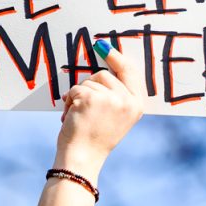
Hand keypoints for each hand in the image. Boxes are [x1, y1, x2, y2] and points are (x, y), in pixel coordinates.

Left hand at [54, 45, 144, 177]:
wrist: (82, 158)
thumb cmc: (94, 140)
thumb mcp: (115, 117)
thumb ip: (116, 96)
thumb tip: (103, 70)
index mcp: (136, 105)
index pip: (130, 72)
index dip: (116, 57)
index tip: (103, 46)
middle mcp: (127, 101)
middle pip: (105, 74)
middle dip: (90, 86)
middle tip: (84, 106)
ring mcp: (111, 99)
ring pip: (89, 81)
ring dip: (78, 96)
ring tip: (79, 116)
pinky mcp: (92, 98)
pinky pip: (75, 88)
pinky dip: (69, 101)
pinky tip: (72, 118)